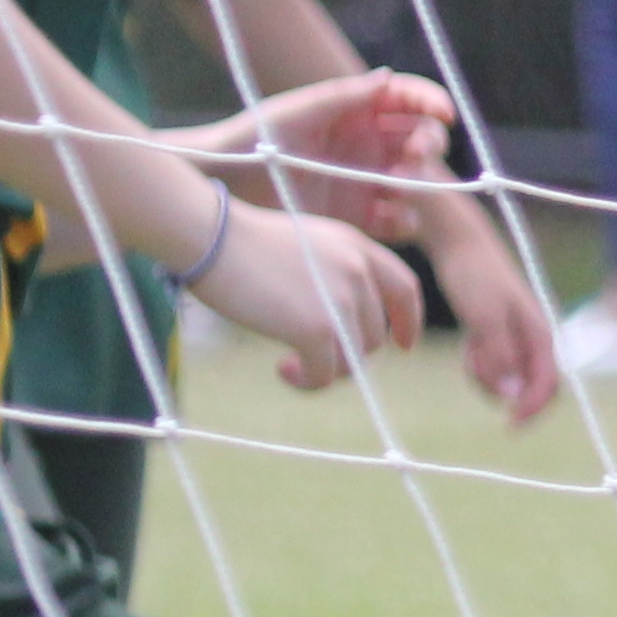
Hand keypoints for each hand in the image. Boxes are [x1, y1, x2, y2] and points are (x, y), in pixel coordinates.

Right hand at [182, 200, 425, 393]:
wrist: (208, 234)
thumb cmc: (240, 240)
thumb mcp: (304, 243)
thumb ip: (333, 271)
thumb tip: (341, 321)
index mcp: (357, 246)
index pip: (405, 288)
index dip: (408, 321)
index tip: (404, 345)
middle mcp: (358, 271)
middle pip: (374, 333)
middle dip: (348, 352)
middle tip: (311, 357)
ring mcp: (341, 300)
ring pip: (353, 358)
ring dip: (325, 370)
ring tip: (292, 364)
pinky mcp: (317, 328)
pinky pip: (326, 373)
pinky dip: (308, 382)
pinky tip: (283, 371)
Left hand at [193, 70, 454, 246]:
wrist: (222, 186)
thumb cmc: (254, 138)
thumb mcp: (298, 112)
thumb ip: (344, 96)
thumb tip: (389, 78)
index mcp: (358, 113)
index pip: (409, 100)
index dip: (432, 102)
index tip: (445, 114)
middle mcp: (369, 146)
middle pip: (423, 140)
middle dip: (429, 144)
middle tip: (416, 154)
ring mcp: (368, 182)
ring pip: (418, 181)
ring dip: (420, 182)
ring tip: (397, 186)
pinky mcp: (361, 217)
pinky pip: (401, 220)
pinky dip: (404, 219)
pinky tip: (387, 215)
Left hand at [424, 202, 563, 424]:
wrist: (459, 242)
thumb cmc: (473, 276)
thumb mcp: (483, 318)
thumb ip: (499, 356)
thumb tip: (510, 394)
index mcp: (540, 333)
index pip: (548, 385)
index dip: (533, 409)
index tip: (508, 425)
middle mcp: (533, 337)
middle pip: (529, 385)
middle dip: (503, 389)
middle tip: (473, 368)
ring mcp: (517, 335)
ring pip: (509, 377)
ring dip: (487, 375)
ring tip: (469, 350)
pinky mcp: (499, 332)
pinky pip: (496, 364)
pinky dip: (481, 363)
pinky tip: (469, 344)